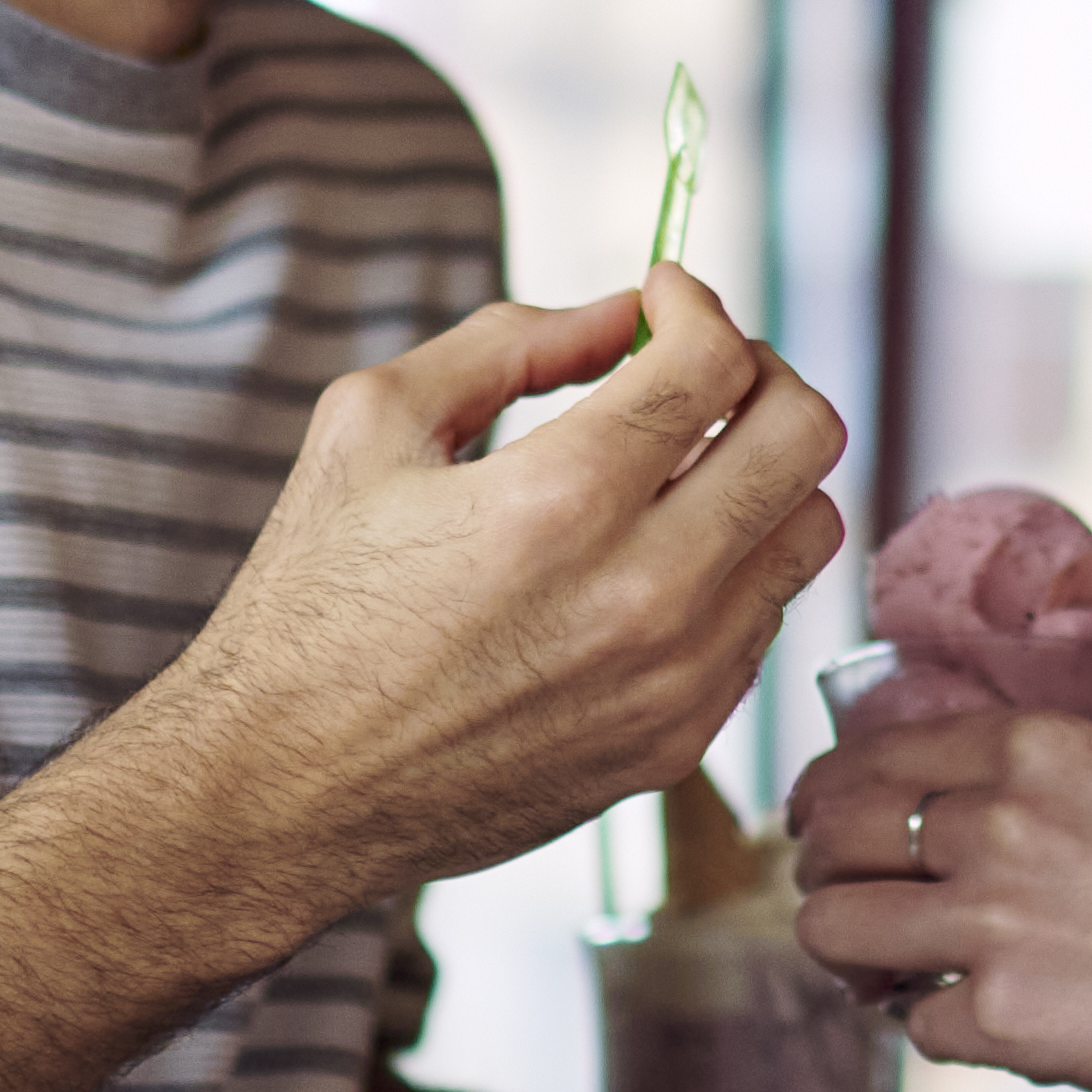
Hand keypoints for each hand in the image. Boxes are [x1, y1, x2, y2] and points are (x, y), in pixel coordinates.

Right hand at [151, 272, 852, 914]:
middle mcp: (642, 593)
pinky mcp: (677, 745)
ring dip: (761, 475)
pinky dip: (731, 571)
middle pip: (806, 436)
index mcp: (560, 498)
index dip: (696, 303)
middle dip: (760, 373)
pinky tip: (651, 564)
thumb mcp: (370, 425)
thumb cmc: (311, 605)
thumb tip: (620, 317)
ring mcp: (674, 680)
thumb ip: (508, 345)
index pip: (715, 361)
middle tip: (698, 371)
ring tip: (683, 469)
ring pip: (809, 531)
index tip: (663, 300)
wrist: (282, 791)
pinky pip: (763, 624)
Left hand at [784, 708, 1091, 1091]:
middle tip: (847, 905)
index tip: (817, 826)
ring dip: (850, 957)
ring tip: (890, 974)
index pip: (868, 756)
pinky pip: (909, 1021)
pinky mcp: (997, 1012)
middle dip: (822, 874)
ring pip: (832, 926)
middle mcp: (1001, 815)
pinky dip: (935, 1029)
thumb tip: (918, 819)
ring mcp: (991, 914)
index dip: (824, 799)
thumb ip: (1024, 795)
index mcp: (1036, 747)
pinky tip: (985, 1024)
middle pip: (830, 835)